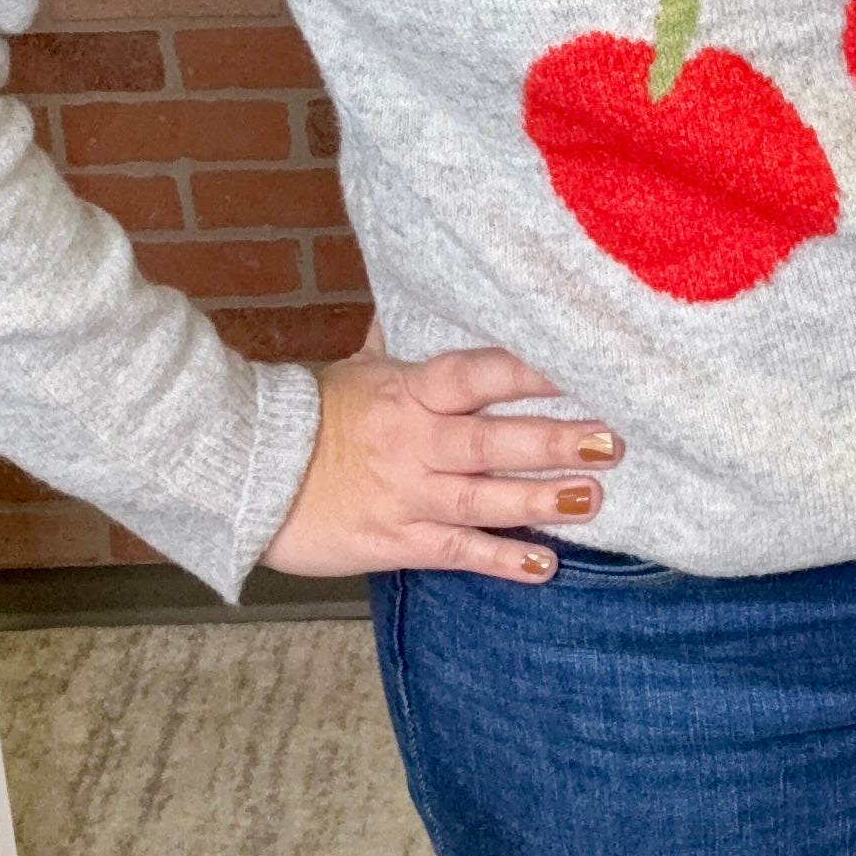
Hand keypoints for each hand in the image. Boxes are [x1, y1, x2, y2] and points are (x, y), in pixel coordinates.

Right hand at [259, 327, 620, 582]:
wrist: (243, 472)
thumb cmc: (309, 413)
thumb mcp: (358, 367)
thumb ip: (403, 339)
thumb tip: (428, 289)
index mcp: (407, 390)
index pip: (475, 373)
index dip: (527, 370)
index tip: (580, 366)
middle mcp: (412, 442)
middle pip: (489, 442)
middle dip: (552, 441)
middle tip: (611, 440)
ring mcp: (404, 495)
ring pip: (480, 500)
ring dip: (538, 501)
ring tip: (593, 499)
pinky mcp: (392, 543)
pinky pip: (453, 552)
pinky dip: (498, 560)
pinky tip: (543, 566)